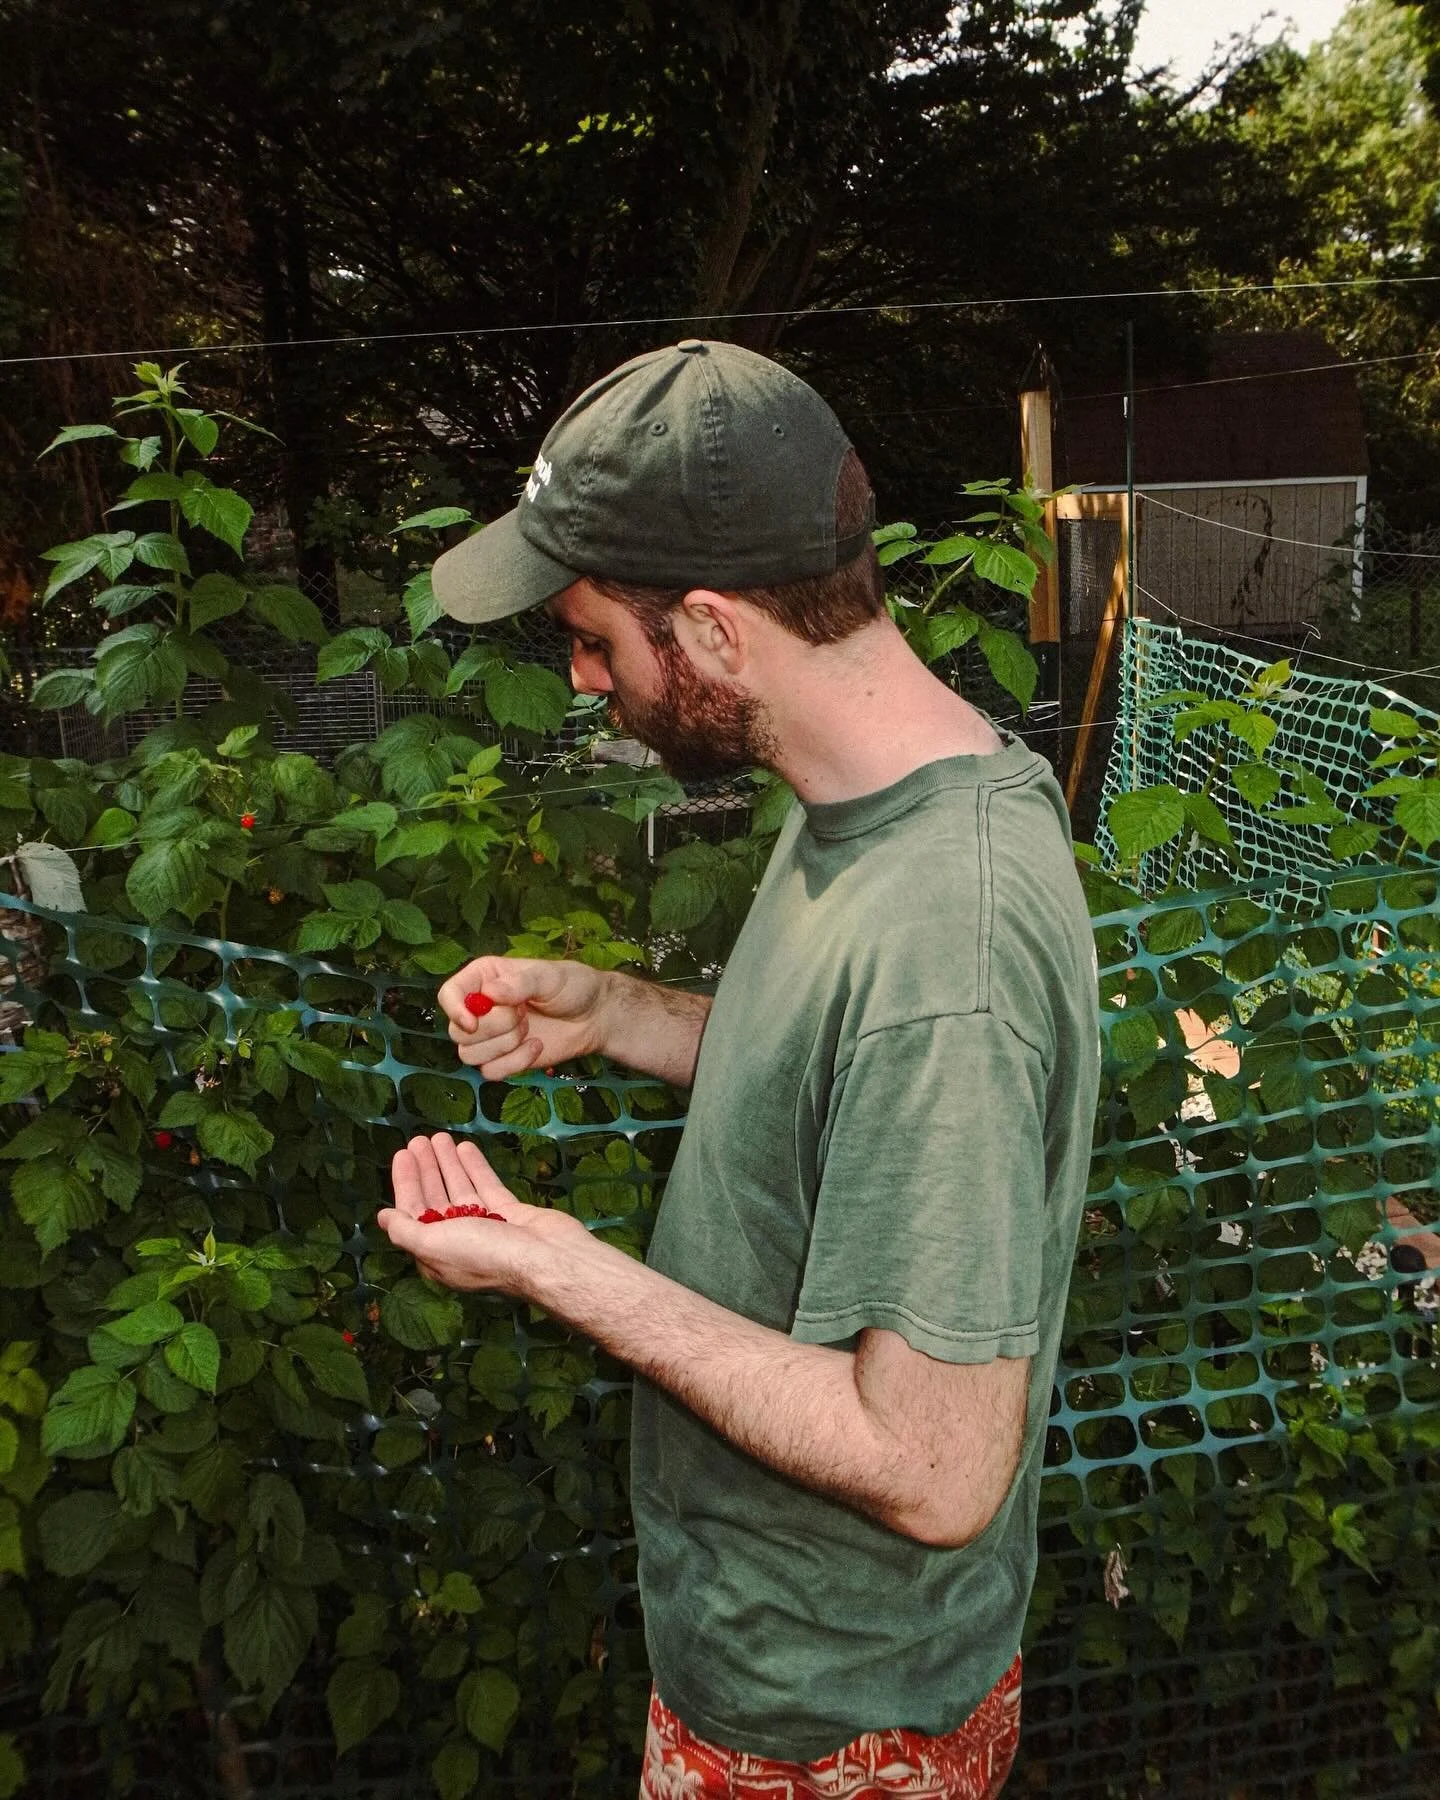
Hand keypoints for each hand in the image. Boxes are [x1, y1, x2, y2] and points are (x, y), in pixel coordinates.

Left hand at [376, 1132, 587, 1294]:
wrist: (545, 1258)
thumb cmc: (484, 1254)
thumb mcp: (434, 1245)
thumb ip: (407, 1231)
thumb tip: (382, 1218)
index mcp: (437, 1254)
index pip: (413, 1214)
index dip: (406, 1184)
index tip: (403, 1155)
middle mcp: (459, 1241)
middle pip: (436, 1199)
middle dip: (426, 1170)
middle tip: (418, 1140)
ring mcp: (486, 1226)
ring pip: (461, 1189)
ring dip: (448, 1164)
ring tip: (439, 1136)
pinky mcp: (509, 1213)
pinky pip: (486, 1186)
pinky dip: (475, 1167)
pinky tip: (465, 1147)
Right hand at [437, 956, 611, 1078]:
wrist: (594, 1017)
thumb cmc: (572, 987)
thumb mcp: (549, 976)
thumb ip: (520, 983)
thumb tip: (490, 993)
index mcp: (483, 978)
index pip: (449, 994)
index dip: (454, 1010)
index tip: (473, 1022)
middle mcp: (479, 1007)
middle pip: (458, 1031)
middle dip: (495, 1028)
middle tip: (523, 1015)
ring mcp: (489, 1036)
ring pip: (469, 1055)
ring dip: (504, 1046)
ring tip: (529, 1029)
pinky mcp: (502, 1059)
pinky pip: (490, 1072)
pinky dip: (515, 1063)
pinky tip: (536, 1046)